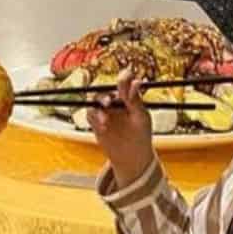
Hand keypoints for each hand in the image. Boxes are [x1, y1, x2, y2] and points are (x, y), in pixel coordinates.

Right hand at [89, 69, 154, 187]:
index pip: (125, 81)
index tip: (123, 78)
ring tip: (105, 122)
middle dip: (105, 95)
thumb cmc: (141, 135)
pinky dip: (94, 118)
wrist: (132, 156)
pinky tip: (103, 128)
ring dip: (98, 107)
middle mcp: (115, 100)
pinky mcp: (96, 121)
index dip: (123, 77)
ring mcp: (105, 110)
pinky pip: (90, 114)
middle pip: (105, 89)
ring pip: (95, 100)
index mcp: (129, 96)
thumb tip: (136, 82)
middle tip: (108, 103)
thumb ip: (136, 100)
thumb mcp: (141, 118)